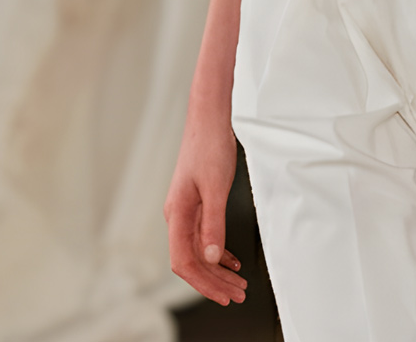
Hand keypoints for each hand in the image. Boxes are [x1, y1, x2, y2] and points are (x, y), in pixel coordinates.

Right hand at [164, 120, 246, 304]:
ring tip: (238, 283)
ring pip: (199, 250)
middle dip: (214, 282)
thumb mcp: (216, 187)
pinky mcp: (196, 203)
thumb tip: (213, 257)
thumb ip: (214, 223)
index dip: (203, 283)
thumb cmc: (209, 147)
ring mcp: (186, 211)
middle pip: (192, 261)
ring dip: (218, 270)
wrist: (208, 120)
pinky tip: (231, 261)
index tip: (223, 295)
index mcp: (177, 215)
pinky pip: (205, 236)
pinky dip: (219, 251)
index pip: (184, 262)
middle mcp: (177, 216)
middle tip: (237, 295)